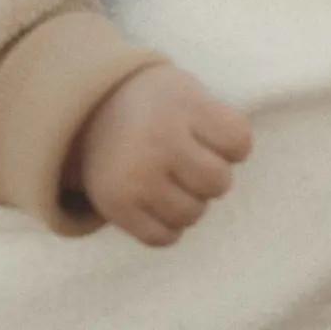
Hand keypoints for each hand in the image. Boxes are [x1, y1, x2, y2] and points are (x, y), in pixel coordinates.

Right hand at [71, 64, 253, 246]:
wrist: (91, 110)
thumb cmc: (156, 106)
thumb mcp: (188, 92)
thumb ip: (216, 123)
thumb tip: (235, 164)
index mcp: (183, 105)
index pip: (239, 142)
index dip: (232, 146)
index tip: (212, 138)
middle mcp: (159, 139)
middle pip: (218, 182)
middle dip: (211, 177)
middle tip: (188, 162)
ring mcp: (136, 175)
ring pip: (192, 214)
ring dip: (189, 203)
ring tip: (170, 181)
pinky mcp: (116, 205)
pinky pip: (163, 238)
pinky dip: (167, 227)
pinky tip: (157, 202)